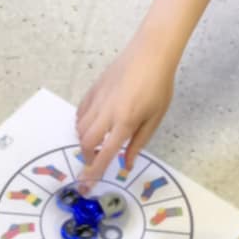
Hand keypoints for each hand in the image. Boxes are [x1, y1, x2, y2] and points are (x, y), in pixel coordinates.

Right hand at [75, 41, 177, 188]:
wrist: (151, 52)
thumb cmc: (159, 86)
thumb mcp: (155, 118)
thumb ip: (139, 142)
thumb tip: (126, 163)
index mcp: (124, 122)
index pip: (104, 154)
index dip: (94, 172)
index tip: (86, 185)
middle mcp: (106, 112)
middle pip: (85, 142)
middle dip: (87, 156)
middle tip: (96, 160)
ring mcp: (97, 99)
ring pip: (80, 127)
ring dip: (84, 140)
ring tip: (97, 141)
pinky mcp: (94, 88)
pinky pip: (80, 111)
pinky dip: (81, 122)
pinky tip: (92, 123)